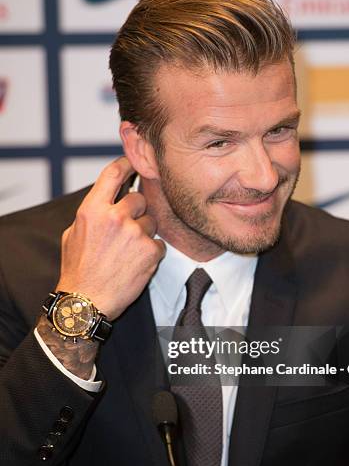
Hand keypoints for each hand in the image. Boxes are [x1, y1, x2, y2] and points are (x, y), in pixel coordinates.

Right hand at [56, 156, 165, 319]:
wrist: (86, 302)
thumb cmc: (78, 270)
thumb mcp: (73, 234)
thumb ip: (92, 212)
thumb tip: (107, 196)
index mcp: (92, 209)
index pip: (113, 174)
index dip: (127, 164)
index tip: (134, 163)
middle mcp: (115, 217)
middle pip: (139, 199)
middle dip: (136, 212)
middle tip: (126, 231)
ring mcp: (135, 233)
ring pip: (151, 222)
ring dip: (144, 234)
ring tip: (128, 253)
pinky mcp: (150, 251)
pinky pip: (159, 243)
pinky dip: (152, 253)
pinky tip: (136, 263)